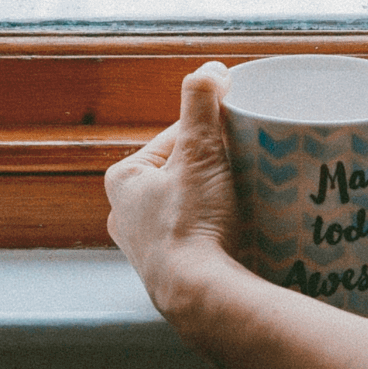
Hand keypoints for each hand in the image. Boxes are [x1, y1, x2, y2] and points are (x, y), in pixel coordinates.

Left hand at [105, 61, 243, 321]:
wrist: (202, 299)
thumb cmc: (192, 223)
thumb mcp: (198, 151)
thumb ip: (200, 102)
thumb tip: (210, 69)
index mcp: (122, 181)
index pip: (171, 139)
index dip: (207, 132)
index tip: (234, 136)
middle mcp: (125, 216)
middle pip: (179, 173)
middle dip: (210, 167)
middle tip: (242, 166)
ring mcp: (147, 249)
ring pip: (187, 205)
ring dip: (213, 199)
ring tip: (245, 198)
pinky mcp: (170, 274)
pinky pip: (195, 238)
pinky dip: (214, 230)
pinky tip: (236, 231)